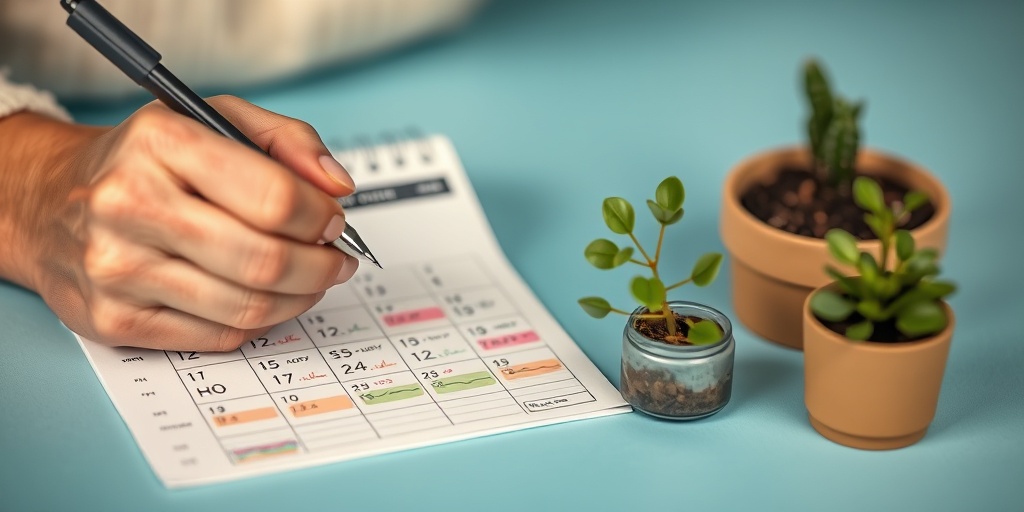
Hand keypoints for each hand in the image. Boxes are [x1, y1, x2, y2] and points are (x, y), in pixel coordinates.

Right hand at [0, 96, 358, 350]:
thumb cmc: (149, 162)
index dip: (321, 216)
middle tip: (337, 261)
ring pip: (246, 307)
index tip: (334, 220)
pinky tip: (263, 300)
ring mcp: (117, 270)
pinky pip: (217, 337)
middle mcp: (129, 204)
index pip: (274, 197)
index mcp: (161, 143)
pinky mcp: (113, 322)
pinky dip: (257, 323)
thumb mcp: (215, 120)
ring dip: (298, 299)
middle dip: (320, 266)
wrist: (50, 202)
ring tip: (311, 281)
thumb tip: (339, 187)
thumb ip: (288, 140)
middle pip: (265, 260)